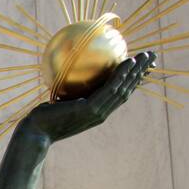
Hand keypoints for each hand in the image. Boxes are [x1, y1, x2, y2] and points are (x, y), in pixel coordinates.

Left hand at [22, 51, 156, 144]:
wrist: (35, 133)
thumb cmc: (43, 118)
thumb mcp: (59, 102)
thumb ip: (70, 90)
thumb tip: (68, 70)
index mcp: (97, 112)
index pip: (120, 94)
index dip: (133, 81)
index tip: (142, 68)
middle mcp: (101, 113)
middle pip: (127, 90)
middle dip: (141, 74)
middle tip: (152, 58)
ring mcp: (97, 112)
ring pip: (123, 88)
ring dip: (136, 71)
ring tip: (146, 56)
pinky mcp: (91, 109)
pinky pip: (110, 88)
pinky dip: (121, 74)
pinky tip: (127, 60)